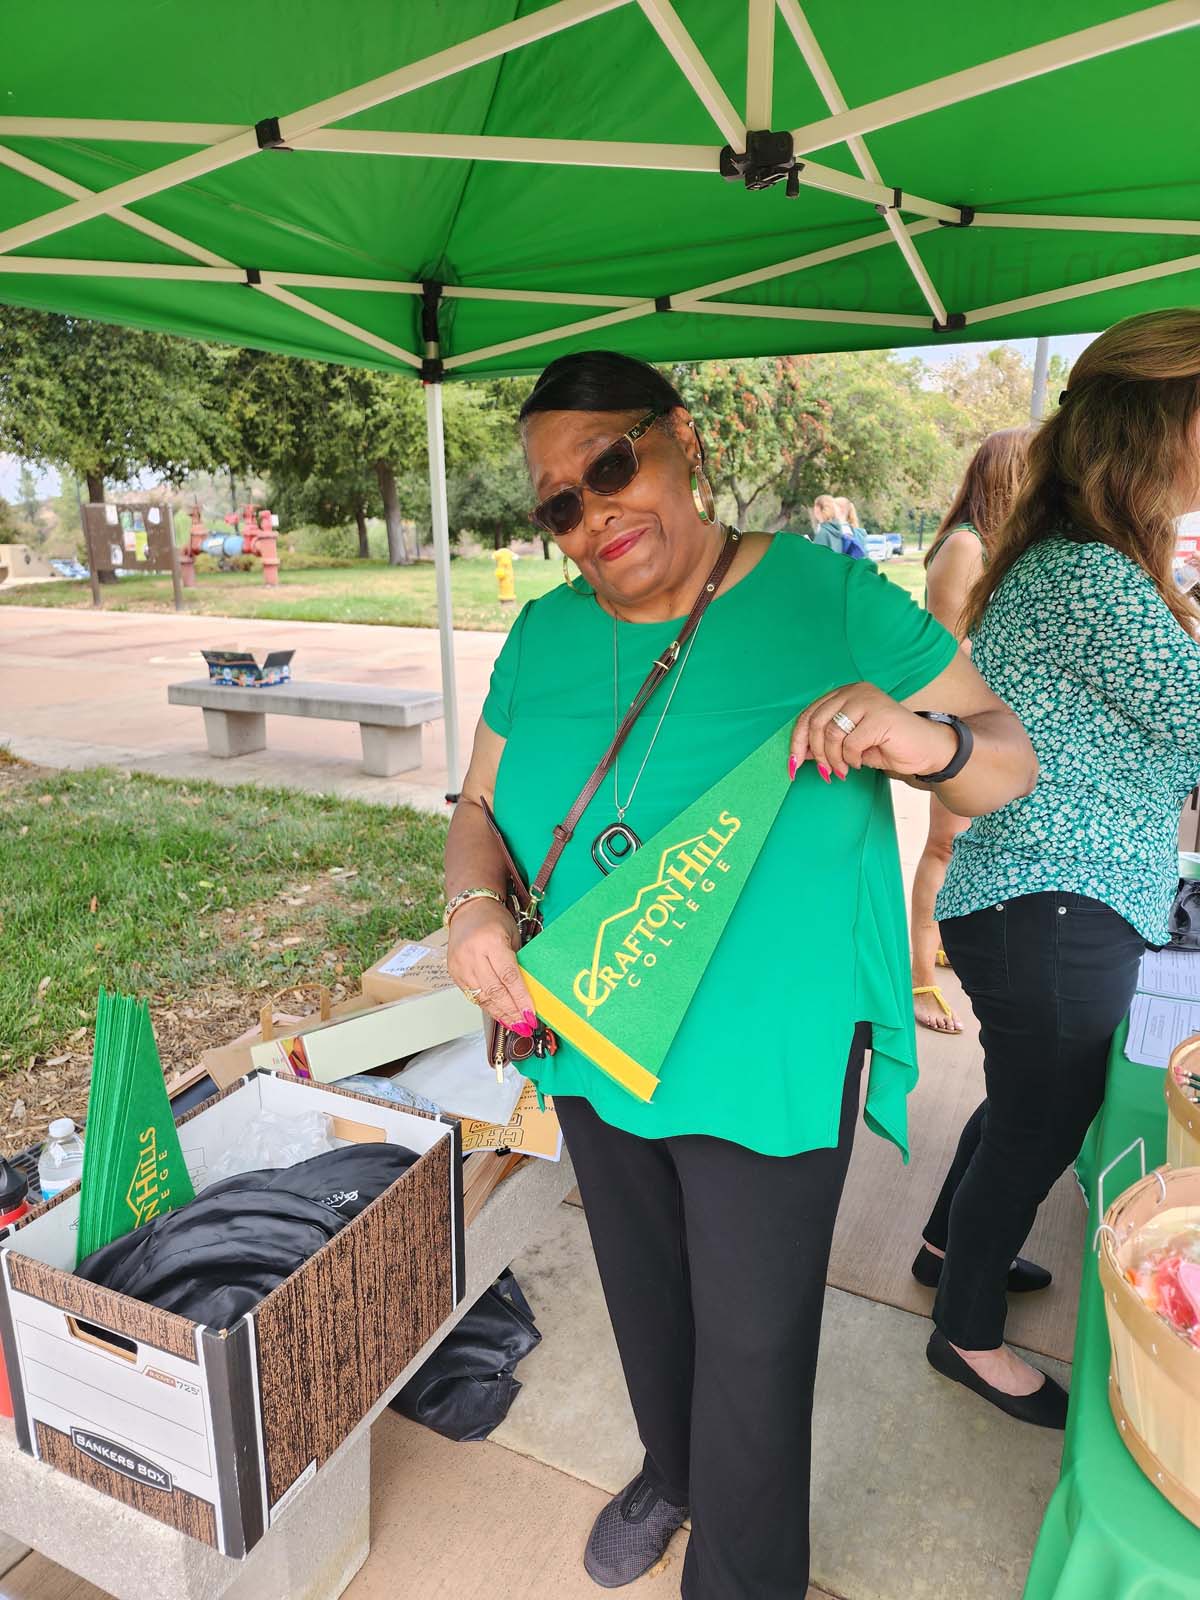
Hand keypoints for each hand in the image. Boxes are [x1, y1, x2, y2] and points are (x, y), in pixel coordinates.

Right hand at [446, 897, 536, 1035]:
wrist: (468, 910)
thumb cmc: (494, 920)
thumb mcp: (512, 936)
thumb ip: (518, 962)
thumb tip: (529, 993)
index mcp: (490, 941)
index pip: (509, 976)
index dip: (521, 998)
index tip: (531, 1015)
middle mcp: (472, 954)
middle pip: (495, 991)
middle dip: (512, 1012)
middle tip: (525, 1025)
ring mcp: (460, 965)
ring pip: (482, 997)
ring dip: (501, 1014)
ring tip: (515, 1025)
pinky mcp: (454, 973)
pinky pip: (473, 995)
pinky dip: (488, 1007)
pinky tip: (500, 1014)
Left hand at [789, 682, 957, 781]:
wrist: (927, 749)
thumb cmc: (888, 746)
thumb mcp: (849, 744)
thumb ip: (825, 743)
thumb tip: (797, 754)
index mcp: (845, 694)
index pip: (809, 714)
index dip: (797, 741)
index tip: (793, 764)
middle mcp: (855, 691)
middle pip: (816, 722)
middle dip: (815, 753)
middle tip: (824, 771)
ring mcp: (868, 701)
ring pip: (831, 733)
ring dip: (833, 759)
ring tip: (843, 770)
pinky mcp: (880, 716)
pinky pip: (851, 743)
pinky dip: (851, 759)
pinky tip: (860, 763)